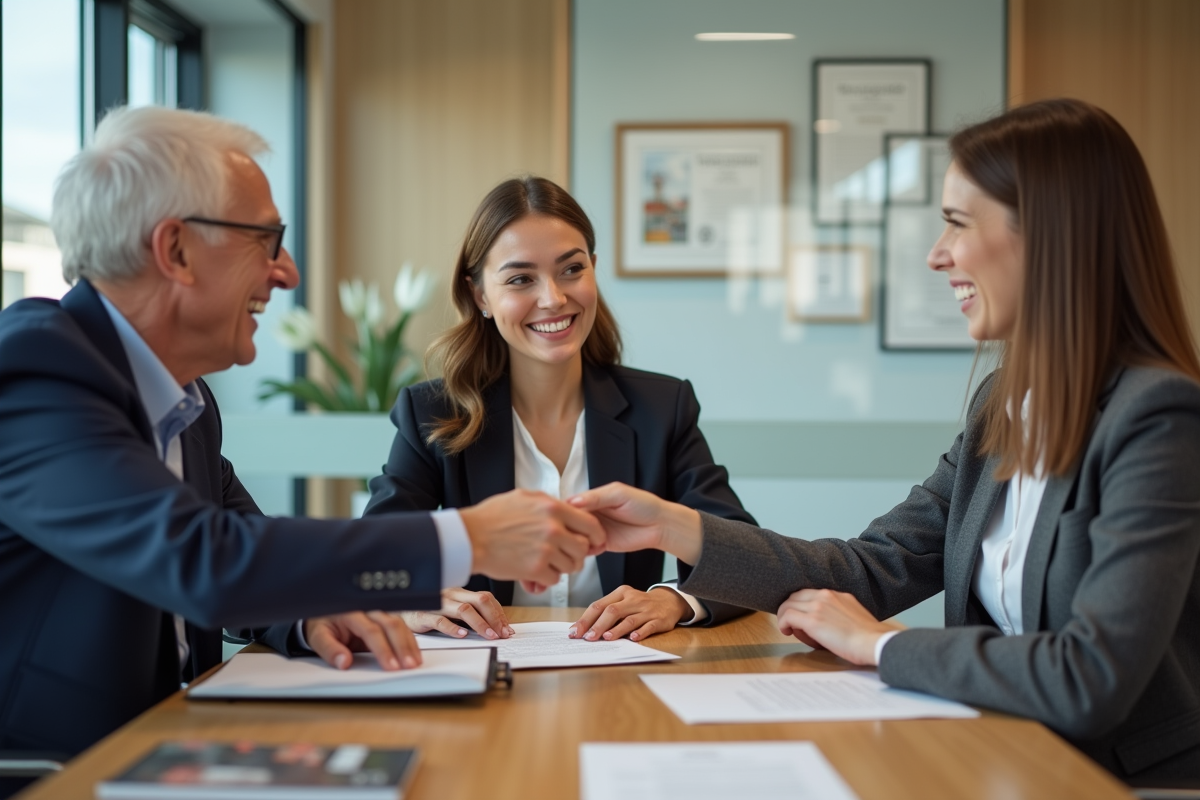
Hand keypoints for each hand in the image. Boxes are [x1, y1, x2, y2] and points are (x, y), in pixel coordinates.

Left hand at [303, 611, 420, 670]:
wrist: (324, 611)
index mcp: (351, 611)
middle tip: (408, 665)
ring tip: (414, 662)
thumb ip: (329, 650)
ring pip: (400, 624)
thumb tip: (343, 662)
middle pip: (391, 624)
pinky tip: (414, 654)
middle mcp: (369, 609)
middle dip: (402, 646)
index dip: (382, 649)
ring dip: (409, 644)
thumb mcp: (318, 636)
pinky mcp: (385, 618)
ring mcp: (379, 611)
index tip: (390, 666)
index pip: (371, 630)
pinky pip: (401, 627)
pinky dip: (409, 641)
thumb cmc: (323, 624)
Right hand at [400, 588, 514, 639]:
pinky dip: (453, 628)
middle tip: (502, 634)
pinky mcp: (423, 615)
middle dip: (495, 618)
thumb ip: (469, 614)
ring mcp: (438, 603)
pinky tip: (462, 635)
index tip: (507, 628)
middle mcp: (451, 594)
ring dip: (480, 624)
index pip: (486, 598)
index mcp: (459, 592)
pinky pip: (440, 620)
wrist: (397, 608)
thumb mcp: (450, 608)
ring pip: (464, 609)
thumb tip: (494, 626)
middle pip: (480, 600)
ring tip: (489, 636)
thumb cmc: (426, 609)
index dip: (499, 613)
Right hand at [460, 489, 604, 585]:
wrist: (469, 538)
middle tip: (566, 555)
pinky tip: (536, 571)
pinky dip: (547, 578)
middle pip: (583, 548)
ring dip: (562, 567)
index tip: (593, 541)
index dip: (595, 535)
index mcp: (553, 508)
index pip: (590, 524)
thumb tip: (566, 507)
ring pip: (571, 566)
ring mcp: (546, 550)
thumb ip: (549, 503)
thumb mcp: (524, 498)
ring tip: (548, 563)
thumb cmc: (492, 517)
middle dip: (577, 554)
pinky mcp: (536, 569)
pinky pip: (555, 579)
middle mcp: (554, 528)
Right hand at [568, 482, 701, 563]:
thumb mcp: (618, 494)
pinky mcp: (602, 545)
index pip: (571, 504)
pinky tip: (587, 551)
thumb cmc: (644, 505)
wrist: (660, 526)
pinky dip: (584, 552)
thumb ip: (596, 497)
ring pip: (576, 537)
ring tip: (576, 543)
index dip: (563, 511)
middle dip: (566, 528)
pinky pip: (587, 549)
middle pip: (570, 523)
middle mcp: (592, 515)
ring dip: (574, 541)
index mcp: (593, 499)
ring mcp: (596, 530)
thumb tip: (573, 501)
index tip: (557, 518)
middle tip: (566, 533)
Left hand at [569, 585, 691, 641]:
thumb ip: (607, 612)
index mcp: (621, 593)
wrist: (668, 601)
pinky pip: (648, 626)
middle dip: (598, 625)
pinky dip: (640, 632)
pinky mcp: (659, 620)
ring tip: (606, 638)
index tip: (575, 631)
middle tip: (588, 638)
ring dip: (616, 630)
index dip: (586, 619)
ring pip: (629, 619)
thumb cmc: (639, 605)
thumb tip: (585, 629)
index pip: (599, 605)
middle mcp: (633, 599)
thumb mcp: (624, 602)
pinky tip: (633, 639)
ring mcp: (646, 609)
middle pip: (612, 611)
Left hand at [775, 589, 903, 665]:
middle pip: (795, 596)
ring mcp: (818, 606)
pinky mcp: (812, 620)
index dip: (799, 603)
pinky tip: (787, 632)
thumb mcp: (853, 615)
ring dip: (784, 616)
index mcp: (837, 594)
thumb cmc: (868, 637)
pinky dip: (783, 623)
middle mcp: (826, 595)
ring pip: (788, 604)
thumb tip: (826, 623)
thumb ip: (838, 613)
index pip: (808, 592)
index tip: (797, 614)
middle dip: (789, 608)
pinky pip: (787, 616)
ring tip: (788, 629)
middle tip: (789, 622)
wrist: (873, 642)